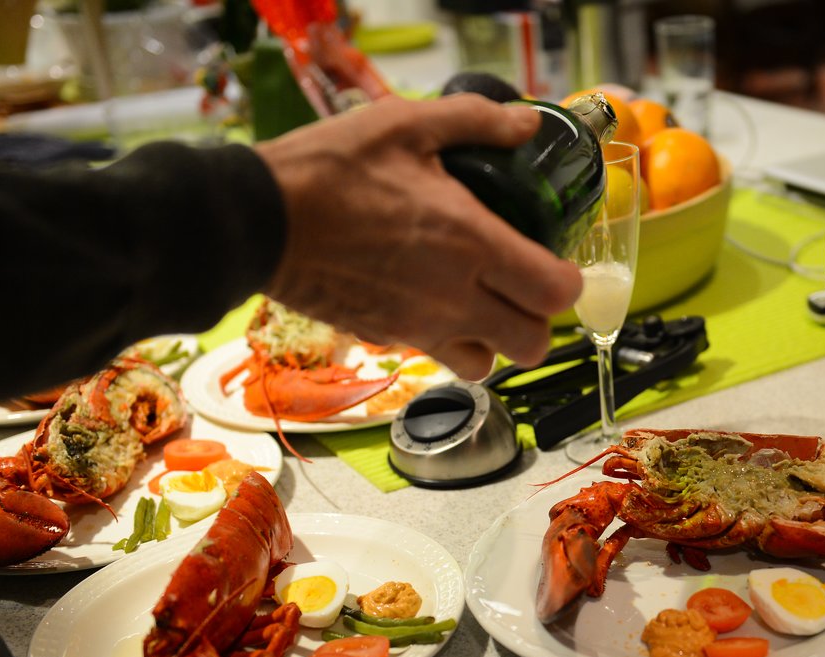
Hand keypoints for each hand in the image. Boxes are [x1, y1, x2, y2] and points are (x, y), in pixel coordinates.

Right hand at [257, 93, 582, 379]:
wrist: (257, 220)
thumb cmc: (327, 171)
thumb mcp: (405, 125)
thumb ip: (476, 123)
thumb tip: (524, 126)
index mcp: (471, 244)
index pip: (555, 293)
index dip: (567, 282)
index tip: (556, 263)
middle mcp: (452, 297)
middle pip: (531, 344)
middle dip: (539, 321)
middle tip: (524, 288)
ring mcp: (418, 326)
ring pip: (485, 364)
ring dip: (493, 341)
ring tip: (482, 303)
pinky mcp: (386, 338)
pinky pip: (436, 357)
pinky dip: (447, 341)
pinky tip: (432, 302)